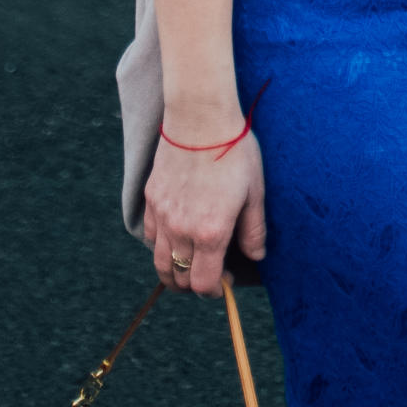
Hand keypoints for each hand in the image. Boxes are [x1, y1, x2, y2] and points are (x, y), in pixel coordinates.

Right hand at [142, 123, 266, 295]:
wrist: (200, 117)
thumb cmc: (234, 151)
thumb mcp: (254, 191)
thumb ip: (254, 230)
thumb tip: (256, 256)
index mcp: (211, 232)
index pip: (204, 283)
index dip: (215, 290)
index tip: (225, 280)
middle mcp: (182, 230)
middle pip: (179, 278)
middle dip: (194, 284)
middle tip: (209, 275)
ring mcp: (162, 215)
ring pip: (160, 262)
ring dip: (173, 271)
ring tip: (188, 265)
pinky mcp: (151, 198)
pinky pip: (150, 235)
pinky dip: (161, 245)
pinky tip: (175, 237)